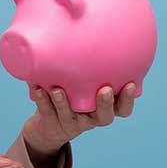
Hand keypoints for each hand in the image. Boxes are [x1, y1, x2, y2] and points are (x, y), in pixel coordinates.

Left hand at [22, 82, 137, 155]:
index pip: (121, 110)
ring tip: (58, 90)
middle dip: (105, 104)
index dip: (127, 101)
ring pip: (70, 116)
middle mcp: (88, 120)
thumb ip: (88, 75)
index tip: (129, 84)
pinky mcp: (50, 124)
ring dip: (64, 103)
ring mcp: (69, 124)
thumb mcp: (82, 90)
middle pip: (103, 118)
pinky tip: (37, 89)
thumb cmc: (69, 100)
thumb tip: (89, 39)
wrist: (44, 129)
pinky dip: (41, 101)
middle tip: (105, 90)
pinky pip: (46, 113)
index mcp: (100, 112)